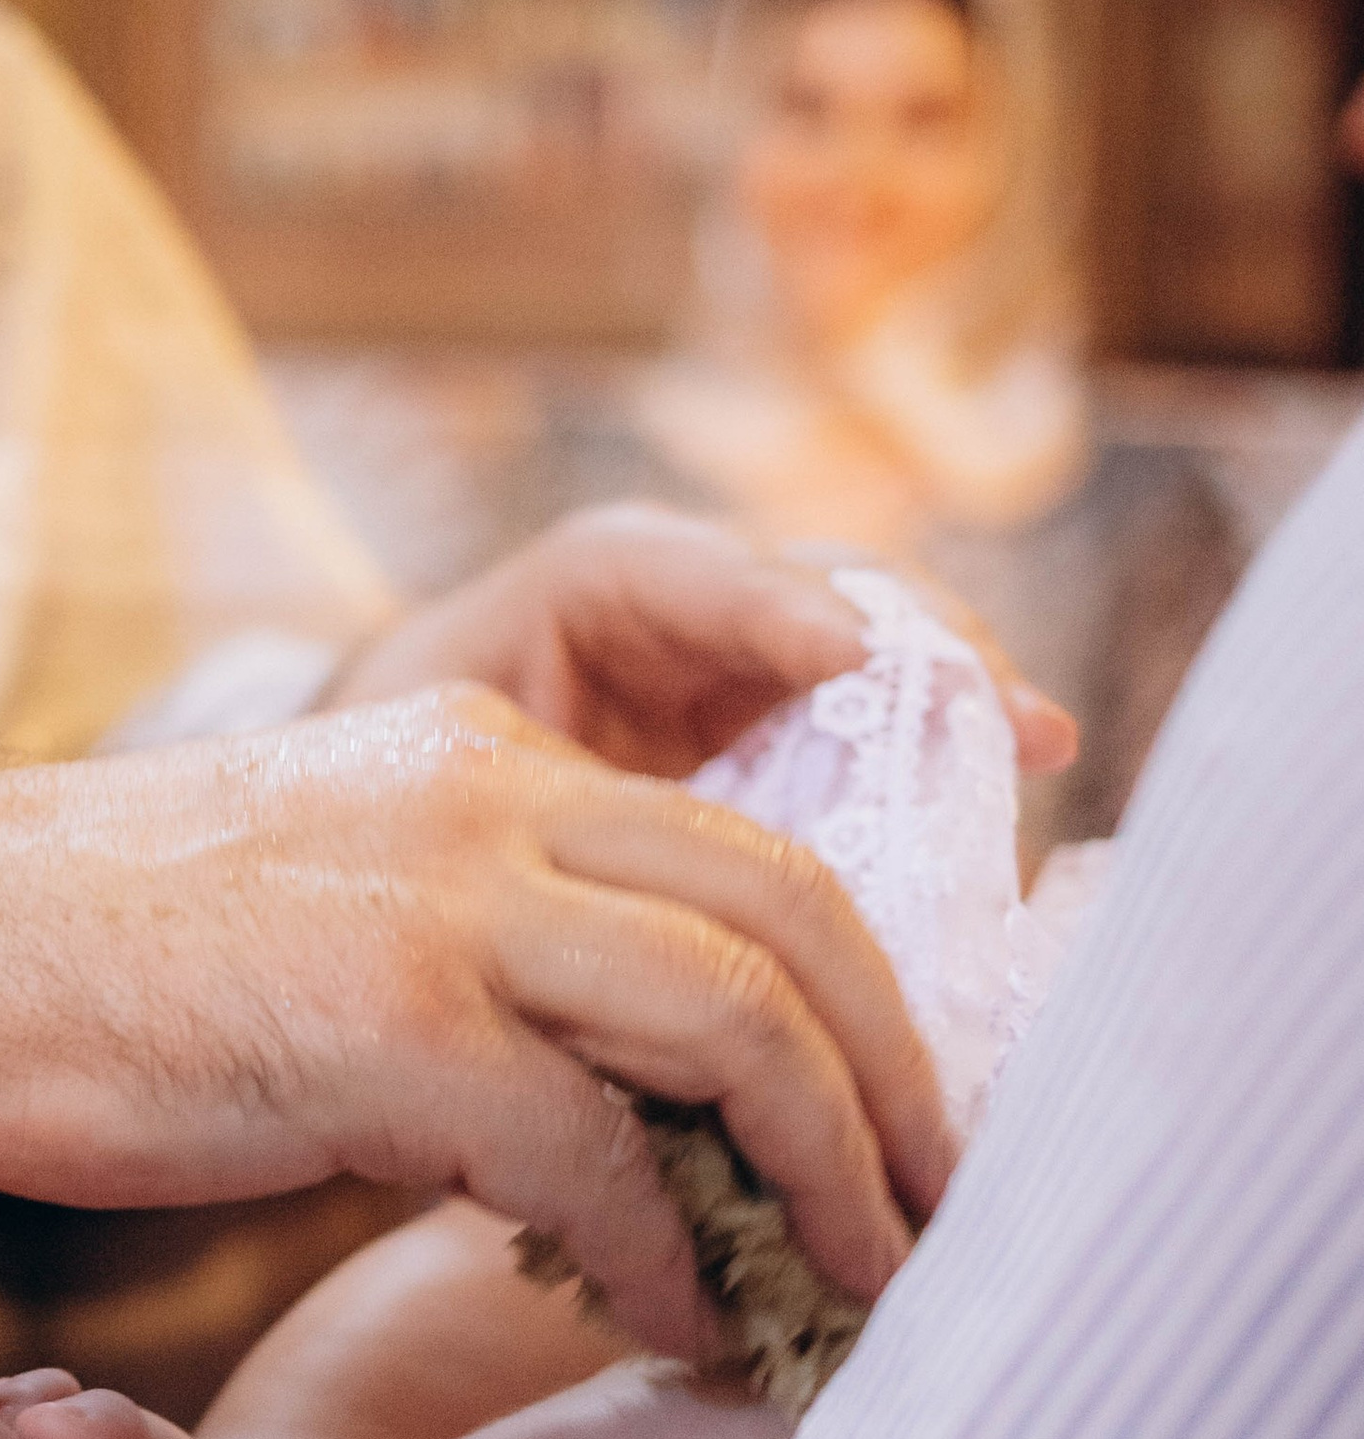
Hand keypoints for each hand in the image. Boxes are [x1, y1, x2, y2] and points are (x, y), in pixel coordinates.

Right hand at [0, 687, 952, 1360]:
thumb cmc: (97, 959)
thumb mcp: (334, 902)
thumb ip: (484, 954)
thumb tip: (616, 1106)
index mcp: (488, 750)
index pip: (750, 848)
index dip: (863, 993)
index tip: (903, 1118)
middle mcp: (494, 797)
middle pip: (793, 919)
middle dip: (896, 1085)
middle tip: (941, 1213)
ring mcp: (444, 903)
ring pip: (735, 1019)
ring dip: (827, 1173)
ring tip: (859, 1286)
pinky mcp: (385, 1024)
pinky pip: (596, 1156)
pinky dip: (668, 1258)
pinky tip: (684, 1329)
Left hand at [329, 503, 1078, 778]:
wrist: (411, 824)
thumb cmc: (404, 783)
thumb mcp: (435, 766)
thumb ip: (511, 784)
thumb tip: (594, 870)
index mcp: (597, 584)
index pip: (690, 568)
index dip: (774, 605)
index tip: (846, 654)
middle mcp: (707, 608)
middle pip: (839, 596)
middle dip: (923, 646)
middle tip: (1002, 710)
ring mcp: (776, 672)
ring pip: (891, 667)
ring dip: (963, 712)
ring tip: (1034, 750)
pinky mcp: (813, 750)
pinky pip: (896, 751)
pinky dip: (947, 789)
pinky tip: (1004, 834)